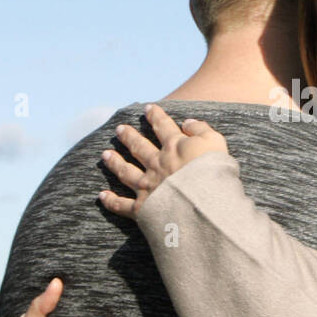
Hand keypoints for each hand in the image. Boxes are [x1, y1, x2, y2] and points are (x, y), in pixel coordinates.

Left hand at [98, 103, 228, 219]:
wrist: (203, 204)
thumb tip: (187, 122)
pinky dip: (111, 201)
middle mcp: (157, 164)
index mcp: (175, 148)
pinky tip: (102, 196)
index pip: (163, 127)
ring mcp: (147, 186)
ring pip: (126, 172)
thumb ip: (201, 129)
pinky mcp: (142, 208)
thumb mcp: (215, 143)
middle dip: (129, 136)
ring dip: (115, 162)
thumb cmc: (213, 173)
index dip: (156, 116)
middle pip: (139, 147)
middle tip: (119, 129)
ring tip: (106, 154)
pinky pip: (122, 204)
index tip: (148, 108)